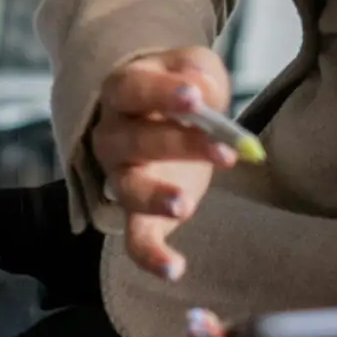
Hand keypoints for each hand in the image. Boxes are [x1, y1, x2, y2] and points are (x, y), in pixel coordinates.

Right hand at [89, 47, 242, 282]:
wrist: (167, 117)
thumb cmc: (180, 89)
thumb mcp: (194, 67)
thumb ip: (197, 71)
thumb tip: (201, 91)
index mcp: (121, 92)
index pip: (133, 89)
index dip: (162, 93)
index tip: (196, 99)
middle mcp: (112, 136)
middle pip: (135, 140)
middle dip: (181, 145)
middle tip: (224, 151)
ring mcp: (121, 178)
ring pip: (127, 190)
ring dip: (155, 198)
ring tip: (185, 206)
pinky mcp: (138, 214)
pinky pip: (135, 239)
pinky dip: (150, 257)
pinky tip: (175, 269)